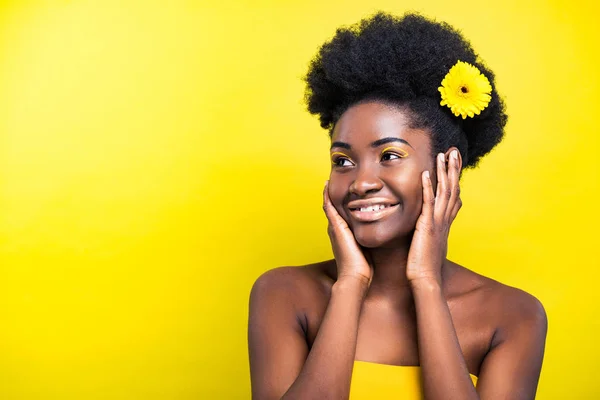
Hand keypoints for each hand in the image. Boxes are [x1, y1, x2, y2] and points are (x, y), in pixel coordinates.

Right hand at [323, 181, 372, 287]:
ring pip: (329, 205)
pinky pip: (328, 207)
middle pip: (332, 207)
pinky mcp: (335, 227)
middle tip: (333, 180)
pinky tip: (326, 185)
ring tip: (328, 179)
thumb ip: (370, 239)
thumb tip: (381, 233)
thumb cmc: (363, 267)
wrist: (355, 276)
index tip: (346, 192)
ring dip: (328, 192)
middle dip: (333, 195)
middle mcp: (336, 229)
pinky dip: (326, 196)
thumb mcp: (367, 248)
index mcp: (343, 234)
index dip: (342, 202)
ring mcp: (334, 227)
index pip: (341, 214)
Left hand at [406, 150, 461, 284]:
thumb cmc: (424, 265)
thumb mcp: (431, 243)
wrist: (426, 280)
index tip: (455, 163)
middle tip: (454, 151)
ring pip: (444, 192)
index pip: (453, 196)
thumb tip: (429, 226)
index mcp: (444, 223)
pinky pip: (428, 203)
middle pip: (453, 189)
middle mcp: (444, 220)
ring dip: (444, 172)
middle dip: (454, 169)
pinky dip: (428, 188)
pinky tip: (426, 174)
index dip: (455, 178)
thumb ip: (430, 231)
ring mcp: (437, 222)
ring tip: (443, 155)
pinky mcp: (427, 226)